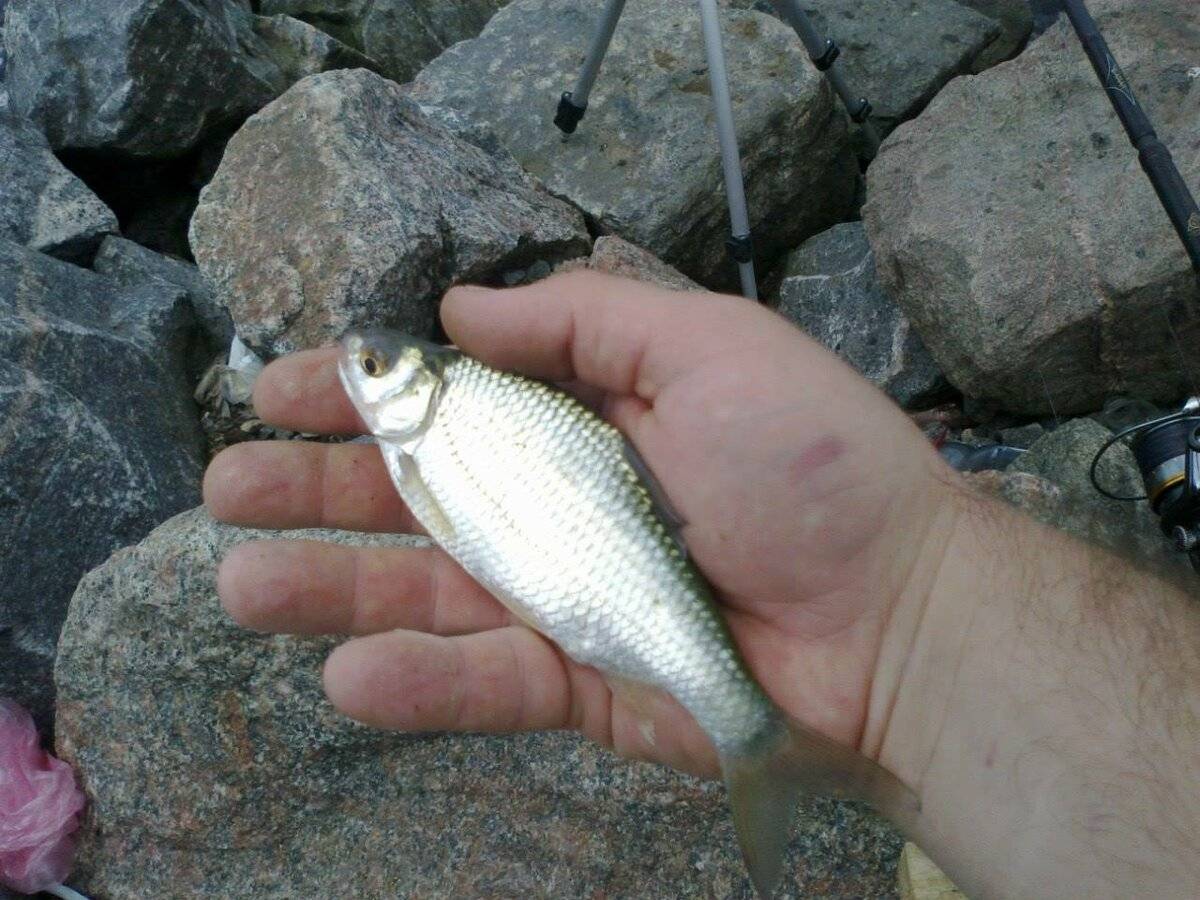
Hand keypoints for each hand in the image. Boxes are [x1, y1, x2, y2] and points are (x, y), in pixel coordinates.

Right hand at [204, 270, 954, 778]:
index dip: (366, 393)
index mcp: (585, 416)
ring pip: (427, 593)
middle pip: (418, 497)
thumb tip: (461, 307)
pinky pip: (486, 682)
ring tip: (240, 581)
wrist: (895, 618)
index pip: (452, 399)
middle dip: (317, 490)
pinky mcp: (581, 681)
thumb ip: (586, 319)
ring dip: (330, 588)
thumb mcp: (709, 347)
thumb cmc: (809, 467)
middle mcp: (561, 502)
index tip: (284, 390)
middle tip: (227, 486)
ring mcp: (563, 596)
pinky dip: (417, 682)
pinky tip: (343, 671)